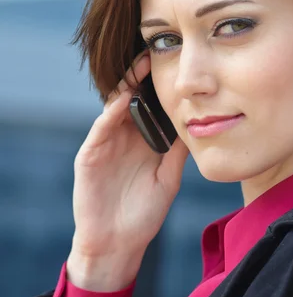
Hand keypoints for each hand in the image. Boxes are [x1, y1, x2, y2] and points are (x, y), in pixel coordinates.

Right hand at [67, 51, 188, 289]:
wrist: (118, 245)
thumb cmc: (143, 214)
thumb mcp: (168, 178)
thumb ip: (178, 152)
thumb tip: (197, 124)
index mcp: (142, 142)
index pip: (150, 106)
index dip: (161, 87)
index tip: (177, 65)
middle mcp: (123, 138)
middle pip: (132, 99)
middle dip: (144, 77)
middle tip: (159, 52)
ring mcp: (105, 144)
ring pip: (115, 107)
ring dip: (127, 85)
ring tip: (142, 64)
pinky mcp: (90, 156)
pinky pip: (101, 128)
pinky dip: (111, 112)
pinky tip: (124, 97)